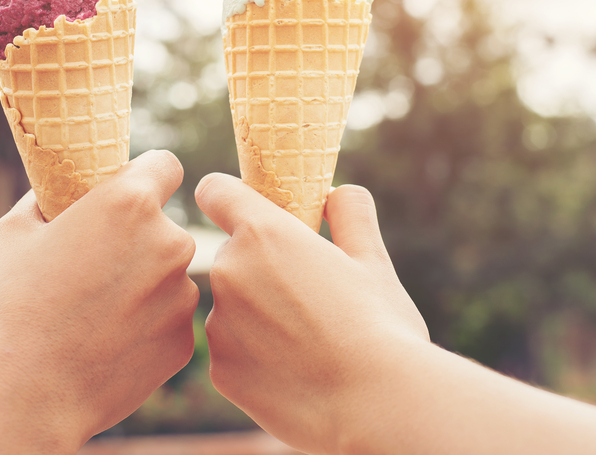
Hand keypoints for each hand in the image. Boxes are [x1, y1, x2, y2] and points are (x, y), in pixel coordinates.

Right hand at [0, 150, 198, 453]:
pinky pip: (169, 317)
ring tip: (96, 311)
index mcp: (130, 204)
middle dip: (139, 238)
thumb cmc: (15, 305)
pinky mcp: (185, 340)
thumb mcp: (14, 231)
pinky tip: (108, 340)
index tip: (129, 192)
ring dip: (144, 283)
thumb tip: (57, 190)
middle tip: (97, 264)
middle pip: (165, 226)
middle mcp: (170, 243)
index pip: (165, 165)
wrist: (32, 393)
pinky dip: (147, 323)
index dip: (146, 176)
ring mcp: (183, 295)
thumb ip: (47, 198)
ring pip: (169, 274)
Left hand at [196, 174, 426, 453]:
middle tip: (308, 294)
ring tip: (308, 341)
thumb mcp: (372, 258)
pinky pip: (233, 351)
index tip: (249, 211)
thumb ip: (349, 213)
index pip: (215, 191)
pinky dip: (255, 357)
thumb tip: (336, 194)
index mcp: (261, 233)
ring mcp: (219, 324)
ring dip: (257, 314)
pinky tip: (296, 371)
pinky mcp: (220, 370)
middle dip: (260, 267)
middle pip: (231, 255)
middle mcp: (228, 271)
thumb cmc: (381, 326)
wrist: (377, 405)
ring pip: (232, 307)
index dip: (230, 198)